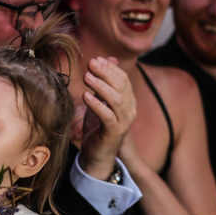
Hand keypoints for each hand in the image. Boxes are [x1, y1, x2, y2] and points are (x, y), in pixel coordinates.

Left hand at [78, 57, 136, 179]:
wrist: (97, 155)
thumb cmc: (97, 127)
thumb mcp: (100, 101)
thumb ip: (103, 84)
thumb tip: (105, 59)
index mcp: (128, 101)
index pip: (123, 78)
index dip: (110, 68)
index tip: (94, 59)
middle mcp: (130, 110)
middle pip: (121, 86)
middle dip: (105, 73)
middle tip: (90, 64)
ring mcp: (124, 122)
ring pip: (116, 99)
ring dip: (100, 86)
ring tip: (86, 77)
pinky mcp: (114, 132)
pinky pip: (107, 116)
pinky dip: (96, 104)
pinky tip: (85, 96)